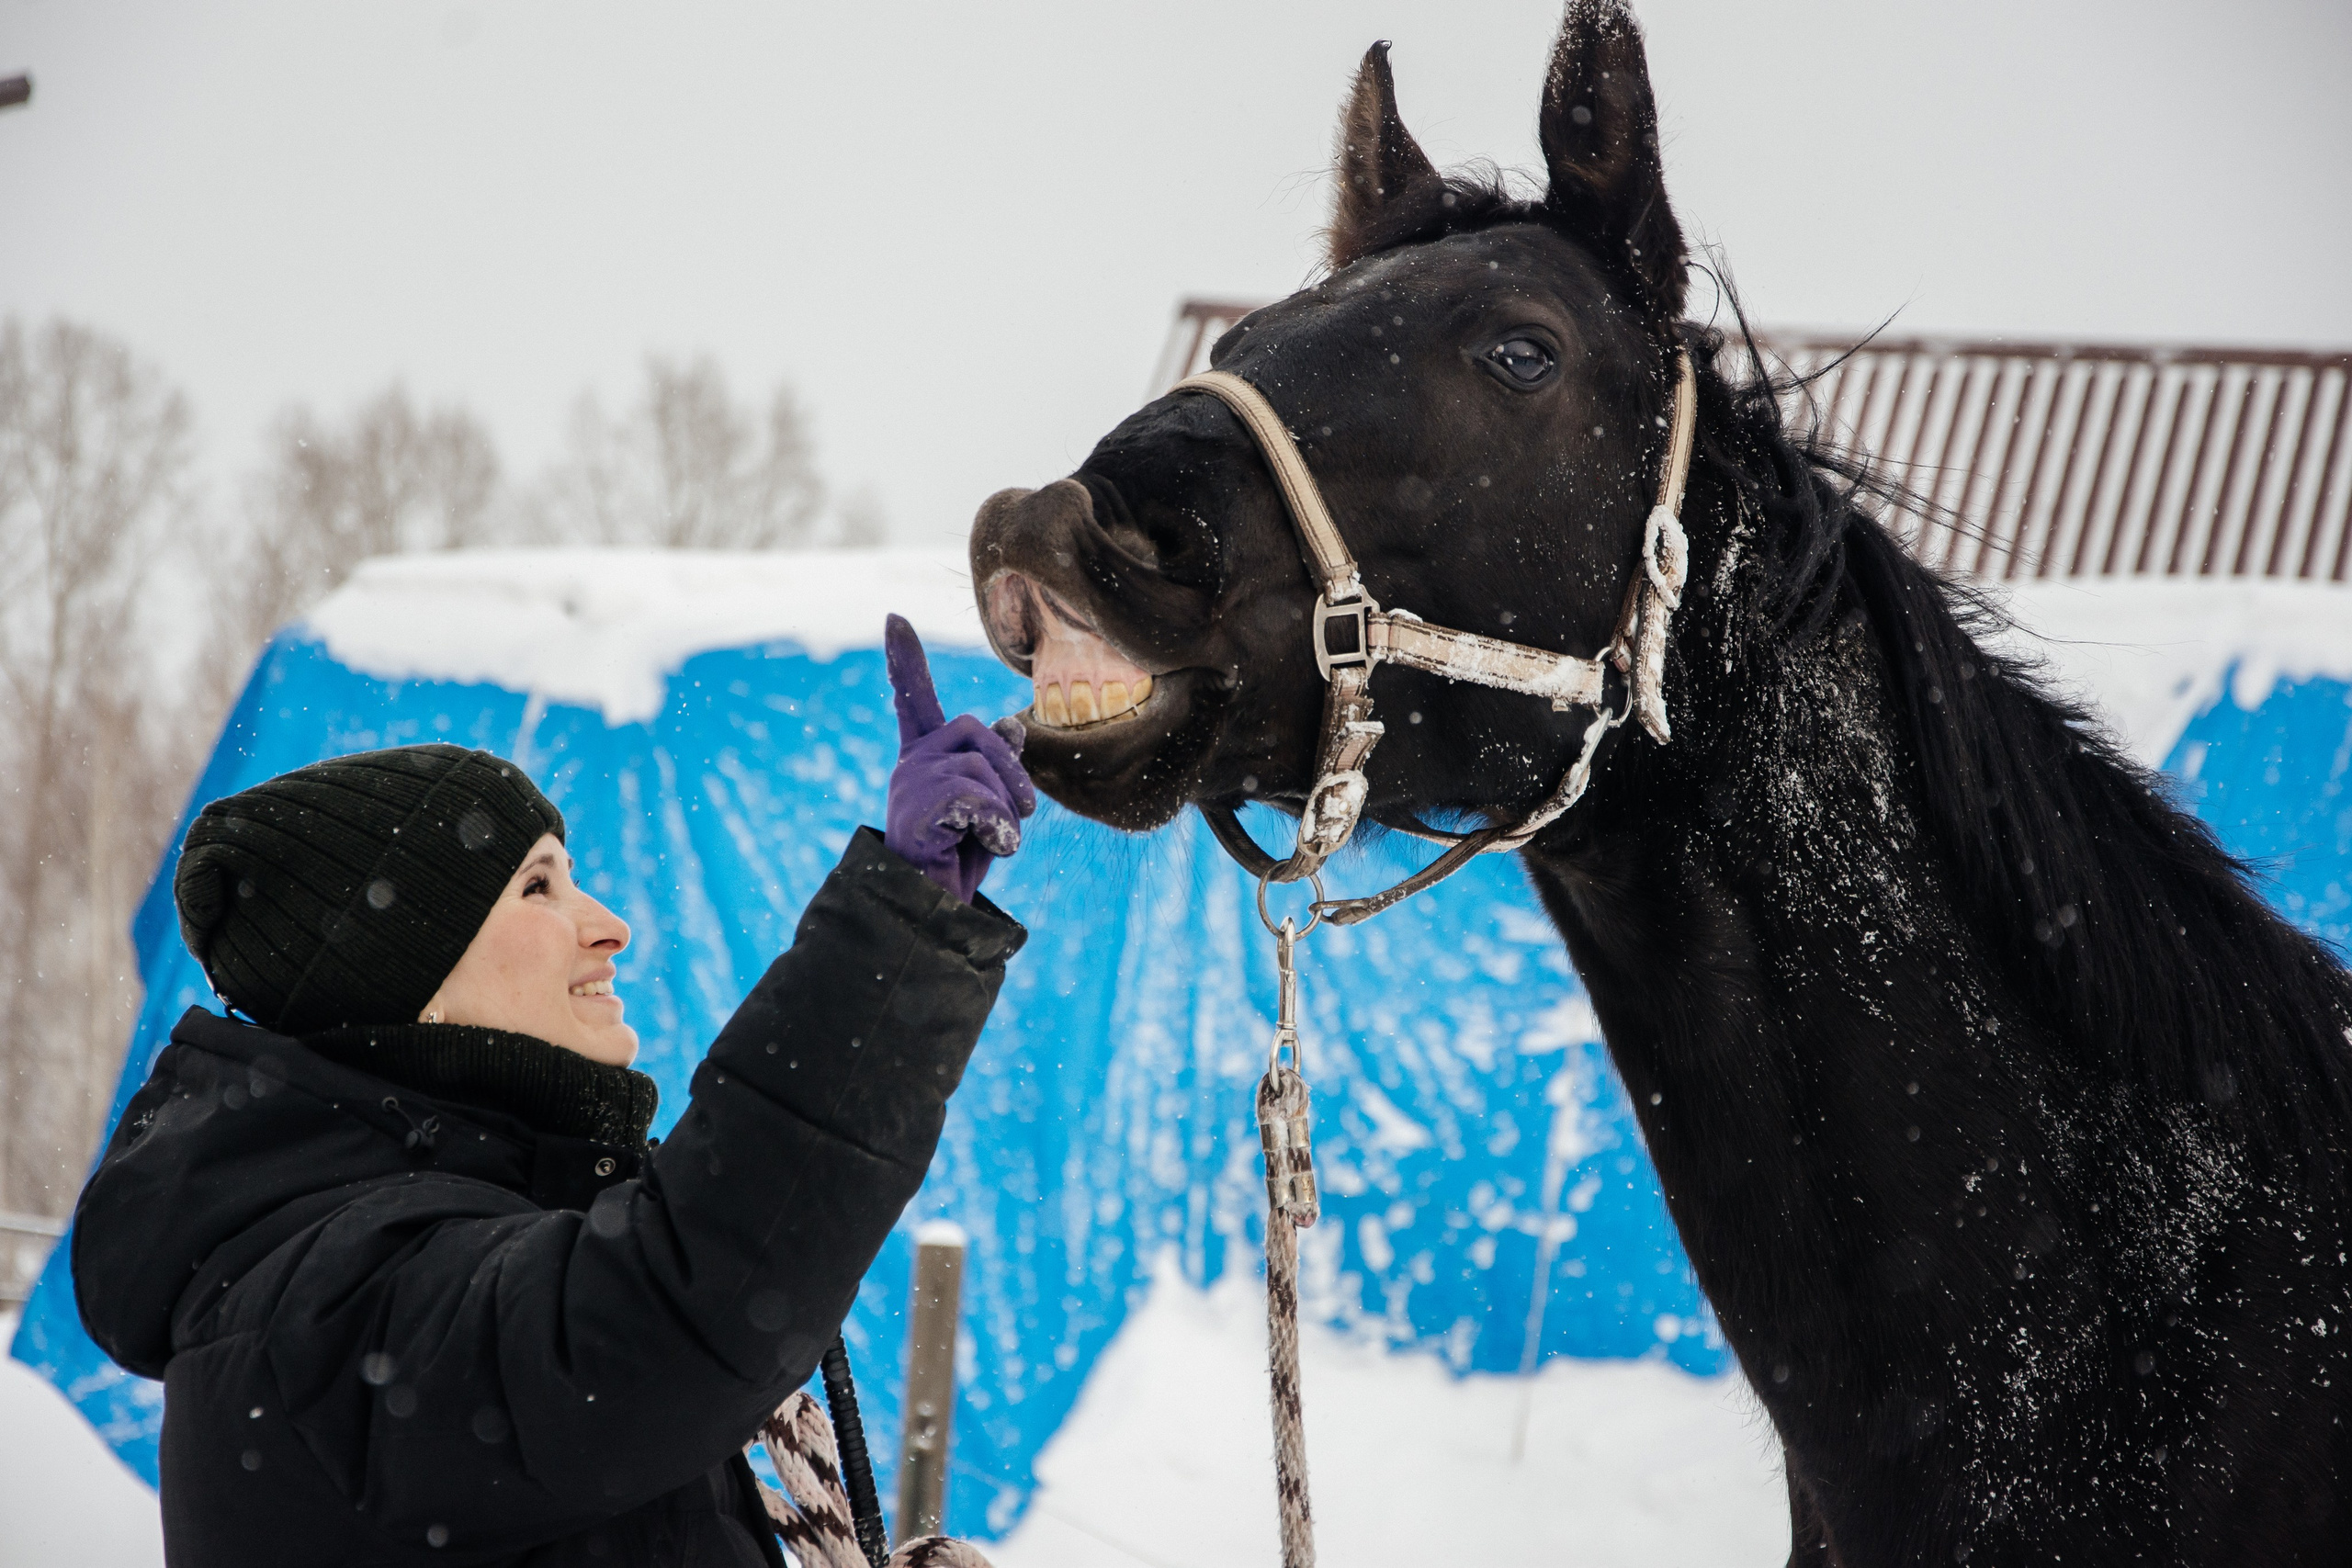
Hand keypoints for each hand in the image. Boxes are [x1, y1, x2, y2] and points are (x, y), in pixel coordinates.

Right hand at [883, 615, 1035, 902]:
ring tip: (994, 840)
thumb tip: (1010, 721)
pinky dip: (998, 828)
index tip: (894, 619)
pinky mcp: (916, 808)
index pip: (914, 699)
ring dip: (1007, 810)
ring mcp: (910, 784)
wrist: (932, 909)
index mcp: (924, 758)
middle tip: (1025, 812)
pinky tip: (989, 847)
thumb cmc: (959, 858)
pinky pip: (977, 799)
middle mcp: (912, 764)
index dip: (905, 660)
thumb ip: (996, 767)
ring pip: (983, 770)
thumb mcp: (987, 807)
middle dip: (1011, 769)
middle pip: (976, 729)